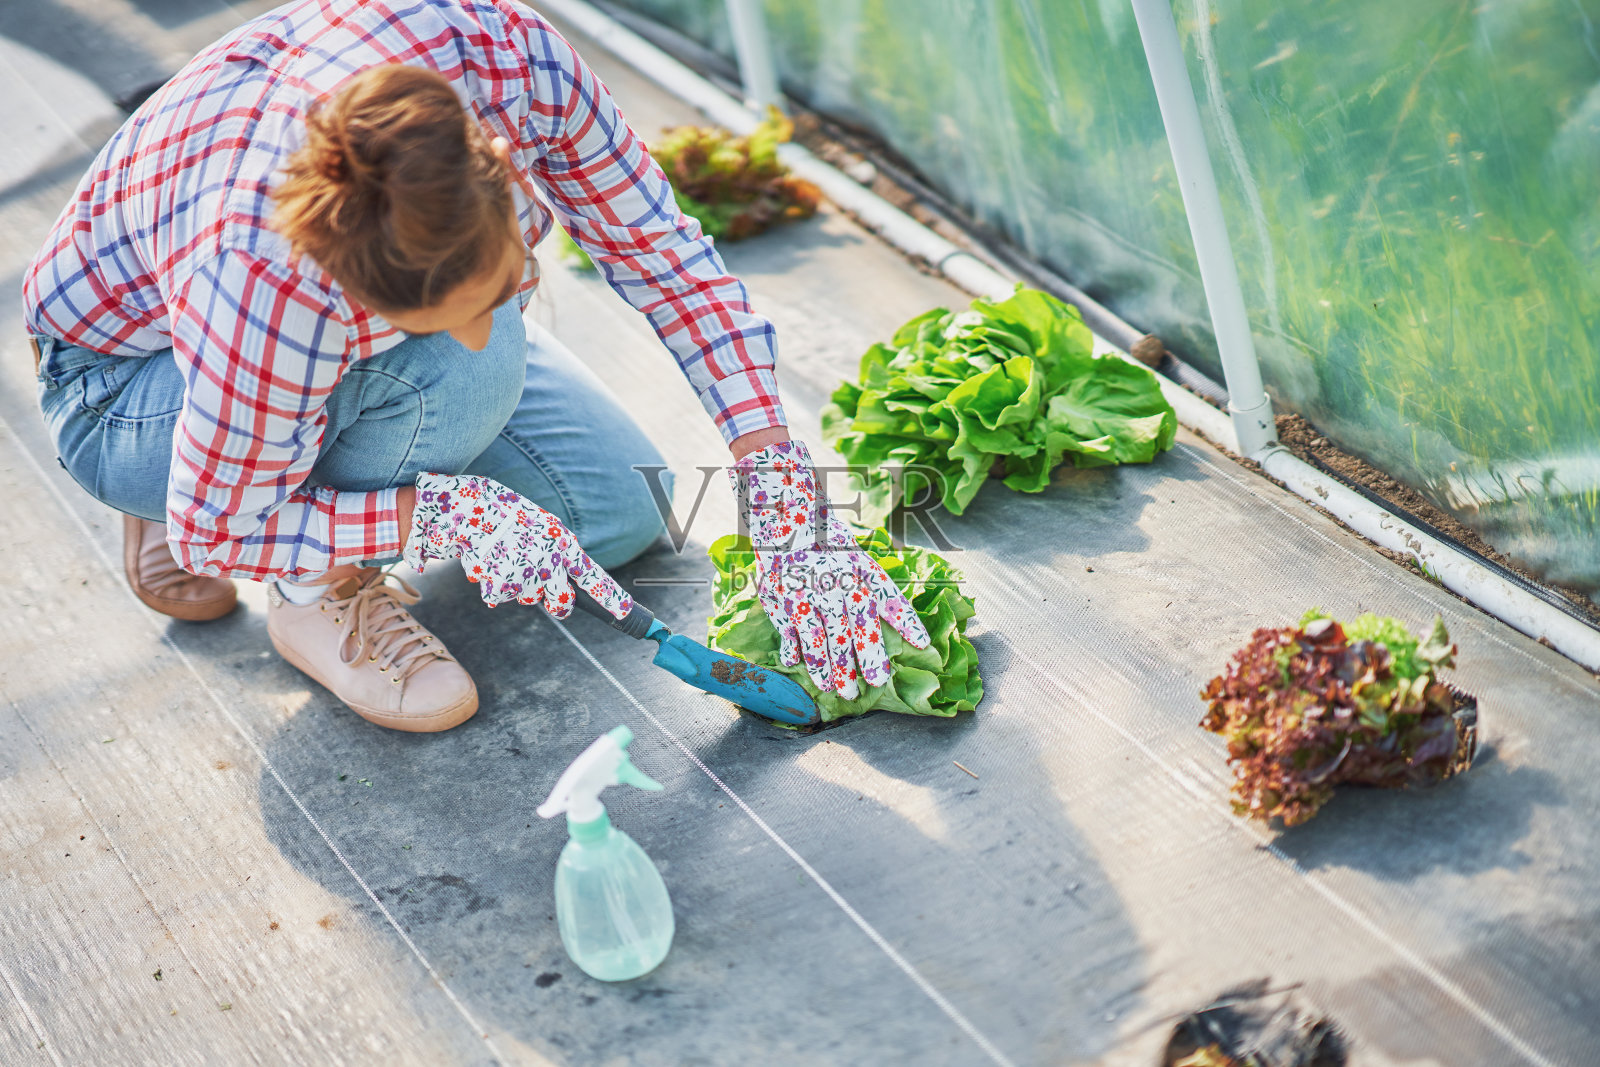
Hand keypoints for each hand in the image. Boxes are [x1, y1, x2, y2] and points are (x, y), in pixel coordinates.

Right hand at [402, 473, 631, 618]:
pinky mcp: (500, 582)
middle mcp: (549, 559)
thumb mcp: (544, 528)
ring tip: (505, 557)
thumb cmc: (510, 518)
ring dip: (515, 585)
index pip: (593, 577)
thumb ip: (558, 555)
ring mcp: (525, 572)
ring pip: (527, 599)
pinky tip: (487, 562)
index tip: (626, 615)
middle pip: (562, 604)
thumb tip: (566, 590)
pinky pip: (498, 597)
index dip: (611, 599)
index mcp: (564, 543)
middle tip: (541, 587)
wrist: (468, 505)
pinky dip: (490, 585)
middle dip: (555, 602)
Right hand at [731, 440, 929, 697]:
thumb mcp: (859, 559)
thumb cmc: (826, 540)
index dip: (907, 622)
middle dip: (865, 660)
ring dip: (829, 667)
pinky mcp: (781, 597)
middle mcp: (837, 581)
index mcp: (860, 569)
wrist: (783, 509)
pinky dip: (795, 652)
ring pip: (822, 638)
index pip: (890, 599)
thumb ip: (881, 595)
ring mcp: (808, 590)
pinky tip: (799, 667)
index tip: (923, 644)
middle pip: (855, 629)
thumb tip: (914, 635)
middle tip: (870, 686)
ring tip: (836, 689)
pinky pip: (790, 631)